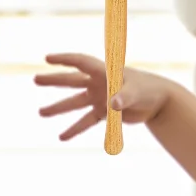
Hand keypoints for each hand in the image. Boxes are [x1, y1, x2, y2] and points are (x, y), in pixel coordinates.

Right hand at [34, 53, 172, 140]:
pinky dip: (75, 129)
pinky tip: (62, 137)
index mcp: (105, 72)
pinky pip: (86, 121)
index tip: (47, 59)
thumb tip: (111, 104)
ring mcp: (100, 98)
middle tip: (35, 80)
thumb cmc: (149, 90)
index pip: (81, 62)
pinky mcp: (105, 112)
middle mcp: (98, 84)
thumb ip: (123, 97)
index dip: (65, 59)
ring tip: (41, 113)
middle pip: (72, 81)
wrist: (160, 103)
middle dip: (54, 81)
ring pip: (75, 103)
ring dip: (59, 108)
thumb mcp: (136, 91)